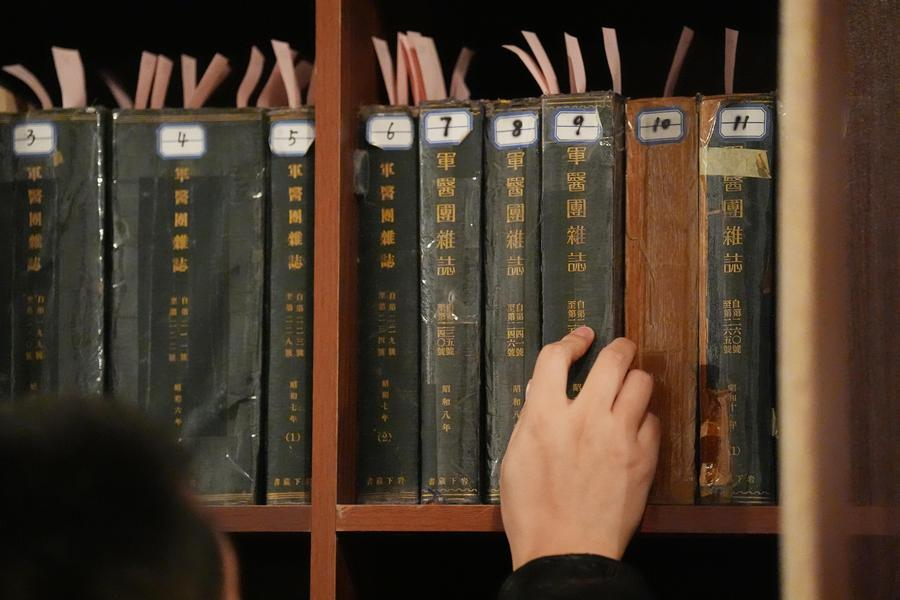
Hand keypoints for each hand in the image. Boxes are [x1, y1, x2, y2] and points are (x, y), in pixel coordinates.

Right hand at [500, 327, 659, 568]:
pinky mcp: (644, 457)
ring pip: (642, 382)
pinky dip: (644, 417)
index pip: (557, 357)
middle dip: (618, 347)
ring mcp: (619, 437)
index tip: (580, 339)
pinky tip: (634, 426)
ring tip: (629, 386)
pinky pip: (653, 419)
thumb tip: (545, 389)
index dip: (570, 341)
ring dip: (634, 379)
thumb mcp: (515, 458)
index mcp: (545, 417)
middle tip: (619, 349)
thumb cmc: (533, 512)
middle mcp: (586, 419)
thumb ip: (532, 418)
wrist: (567, 552)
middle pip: (612, 358)